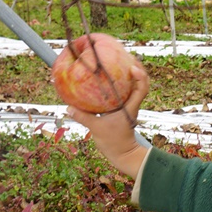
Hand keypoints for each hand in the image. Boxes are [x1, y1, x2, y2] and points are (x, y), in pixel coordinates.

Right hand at [66, 63, 149, 177]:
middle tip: (123, 55)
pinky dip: (116, 85)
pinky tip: (103, 81)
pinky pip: (122, 94)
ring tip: (114, 62)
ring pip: (132, 87)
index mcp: (130, 107)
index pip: (142, 87)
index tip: (133, 65)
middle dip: (134, 67)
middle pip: (139, 82)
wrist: (123, 155)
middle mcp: (132, 104)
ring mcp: (128, 107)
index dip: (140, 75)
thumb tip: (68, 107)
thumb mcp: (97, 129)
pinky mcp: (123, 111)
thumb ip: (83, 117)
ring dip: (126, 75)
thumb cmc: (114, 143)